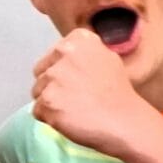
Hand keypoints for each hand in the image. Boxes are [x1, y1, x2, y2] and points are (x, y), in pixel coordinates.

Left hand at [32, 28, 156, 159]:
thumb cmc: (118, 94)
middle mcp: (63, 53)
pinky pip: (37, 110)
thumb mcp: (107, 58)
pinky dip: (49, 118)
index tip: (80, 80)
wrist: (125, 122)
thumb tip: (65, 56)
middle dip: (53, 85)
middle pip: (41, 72)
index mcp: (78, 40)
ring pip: (38, 91)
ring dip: (51, 102)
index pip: (54, 54)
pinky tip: (70, 119)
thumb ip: (83, 53)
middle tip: (76, 96)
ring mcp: (53, 77)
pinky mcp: (46, 100)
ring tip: (76, 108)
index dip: (64, 69)